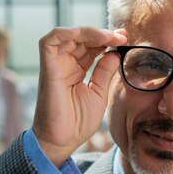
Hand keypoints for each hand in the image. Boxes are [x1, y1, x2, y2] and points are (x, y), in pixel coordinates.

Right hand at [32, 27, 126, 166]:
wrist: (62, 141)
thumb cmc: (77, 122)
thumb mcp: (98, 93)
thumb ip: (105, 72)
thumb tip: (115, 53)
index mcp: (76, 69)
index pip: (91, 46)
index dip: (107, 40)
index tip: (124, 39)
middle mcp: (65, 64)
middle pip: (81, 38)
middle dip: (102, 34)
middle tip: (120, 36)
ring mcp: (55, 65)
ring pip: (67, 35)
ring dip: (88, 32)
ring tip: (108, 37)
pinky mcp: (48, 69)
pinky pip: (48, 42)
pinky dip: (64, 33)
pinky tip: (83, 33)